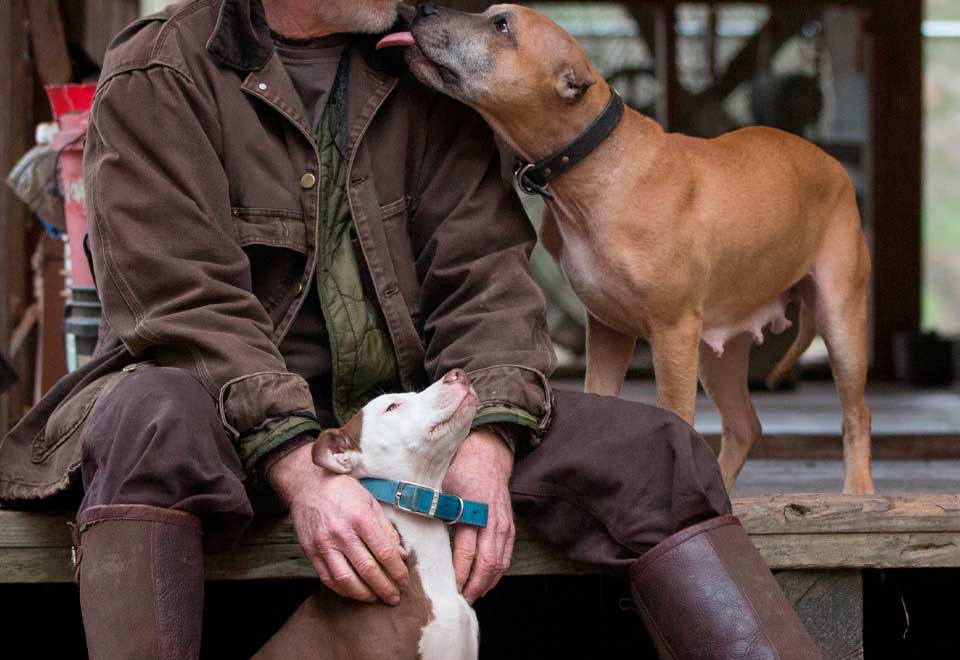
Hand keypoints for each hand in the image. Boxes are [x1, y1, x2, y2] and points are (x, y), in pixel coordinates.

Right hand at [267, 442, 408, 603]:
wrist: (307, 484)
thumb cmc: (343, 491)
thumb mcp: (370, 502)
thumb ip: (386, 529)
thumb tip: (401, 555)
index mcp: (361, 518)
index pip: (384, 553)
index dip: (397, 571)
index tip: (404, 581)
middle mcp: (342, 533)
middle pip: (368, 570)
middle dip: (385, 588)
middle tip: (394, 597)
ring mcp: (324, 544)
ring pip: (346, 579)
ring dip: (364, 594)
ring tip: (375, 598)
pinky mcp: (310, 551)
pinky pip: (327, 578)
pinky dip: (343, 590)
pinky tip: (354, 592)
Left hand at [442, 428, 514, 603]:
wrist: (488, 453)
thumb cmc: (461, 467)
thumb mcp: (441, 485)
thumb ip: (430, 508)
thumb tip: (407, 527)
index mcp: (474, 512)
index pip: (467, 553)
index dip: (458, 575)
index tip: (447, 588)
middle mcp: (492, 522)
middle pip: (487, 565)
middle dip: (473, 587)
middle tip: (459, 601)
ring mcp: (504, 525)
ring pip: (500, 564)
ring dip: (486, 584)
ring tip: (471, 597)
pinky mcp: (509, 526)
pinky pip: (506, 556)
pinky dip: (497, 573)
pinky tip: (486, 582)